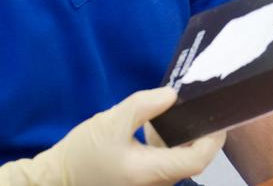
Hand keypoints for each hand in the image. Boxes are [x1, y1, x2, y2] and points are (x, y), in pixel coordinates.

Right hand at [0, 87, 223, 185]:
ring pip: (178, 163)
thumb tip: (174, 95)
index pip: (197, 160)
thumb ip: (144, 105)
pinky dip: (168, 147)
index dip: (213, 139)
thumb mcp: (111, 121)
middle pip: (192, 162)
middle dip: (201, 135)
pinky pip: (165, 165)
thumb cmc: (82, 153)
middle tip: (202, 107)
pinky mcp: (140, 182)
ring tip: (181, 112)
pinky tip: (156, 128)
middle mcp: (154, 184)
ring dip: (184, 140)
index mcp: (149, 172)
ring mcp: (147, 185)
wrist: (54, 180)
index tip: (217, 116)